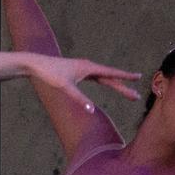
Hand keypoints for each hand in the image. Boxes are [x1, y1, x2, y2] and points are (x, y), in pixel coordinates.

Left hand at [21, 54, 140, 109]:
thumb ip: (78, 99)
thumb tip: (91, 110)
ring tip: (127, 91)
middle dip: (124, 87)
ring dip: (116, 84)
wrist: (35, 64)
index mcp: (89, 68)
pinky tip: (107, 82)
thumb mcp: (65, 87)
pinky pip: (96, 76)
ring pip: (104, 77)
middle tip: (136, 96)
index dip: (126, 76)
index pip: (112, 73)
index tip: (139, 77)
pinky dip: (105, 80)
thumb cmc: (49, 74)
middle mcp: (88, 66)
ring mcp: (83, 68)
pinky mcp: (77, 71)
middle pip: (110, 78)